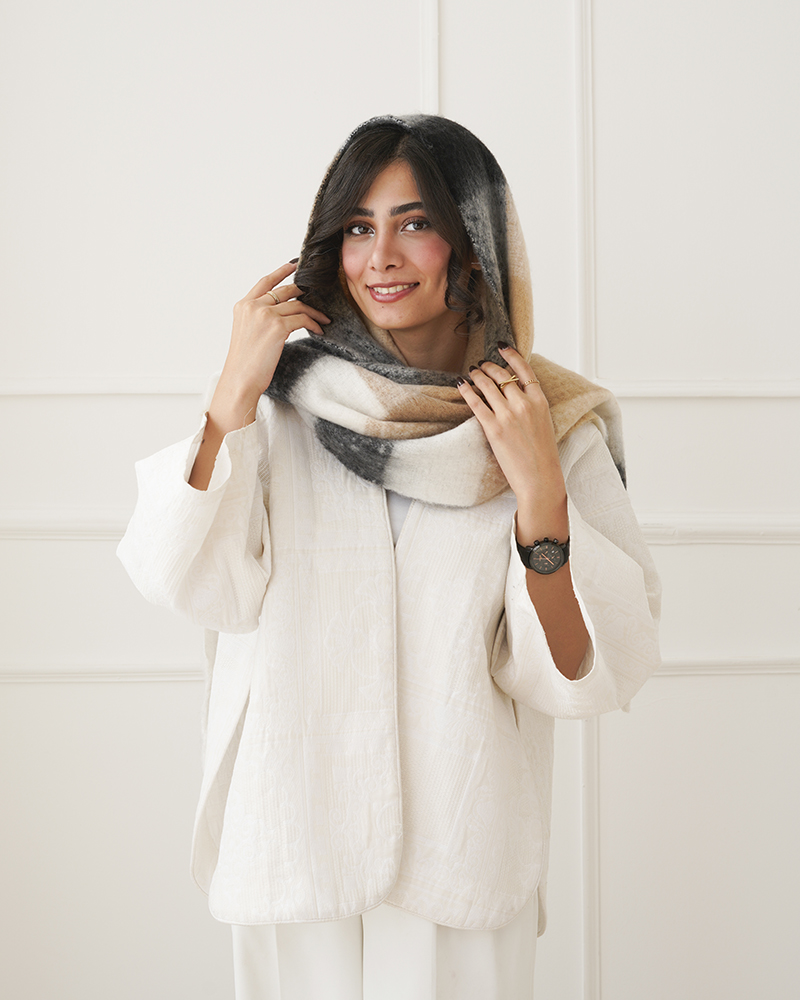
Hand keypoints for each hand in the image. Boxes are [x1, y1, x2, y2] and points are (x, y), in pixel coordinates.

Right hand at [217, 261, 330, 412]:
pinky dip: (314, 323)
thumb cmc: (245, 363)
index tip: (293, 265)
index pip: (265, 282)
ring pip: (297, 305)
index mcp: (243, 306)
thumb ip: (259, 318)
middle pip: (285, 291)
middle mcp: (253, 306)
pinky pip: (302, 319)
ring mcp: (265, 314)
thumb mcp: (247, 333)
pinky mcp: (277, 326)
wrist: (241, 379)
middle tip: (317, 297)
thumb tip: (282, 313)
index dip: (280, 271)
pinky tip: (319, 330)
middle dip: (304, 292)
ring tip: (324, 320)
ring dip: (314, 312)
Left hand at [457, 344, 567, 538]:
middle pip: (502, 375)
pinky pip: (476, 403)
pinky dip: (466, 391)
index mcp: (540, 401)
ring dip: (476, 375)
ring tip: (470, 372)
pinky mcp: (493, 428)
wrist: (540, 478)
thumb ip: (532, 405)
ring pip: (487, 385)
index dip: (511, 355)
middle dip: (489, 367)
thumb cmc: (542, 455)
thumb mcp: (544, 422)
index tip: (501, 347)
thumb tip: (515, 392)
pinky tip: (460, 384)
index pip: (524, 369)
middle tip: (480, 365)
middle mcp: (524, 404)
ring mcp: (508, 415)